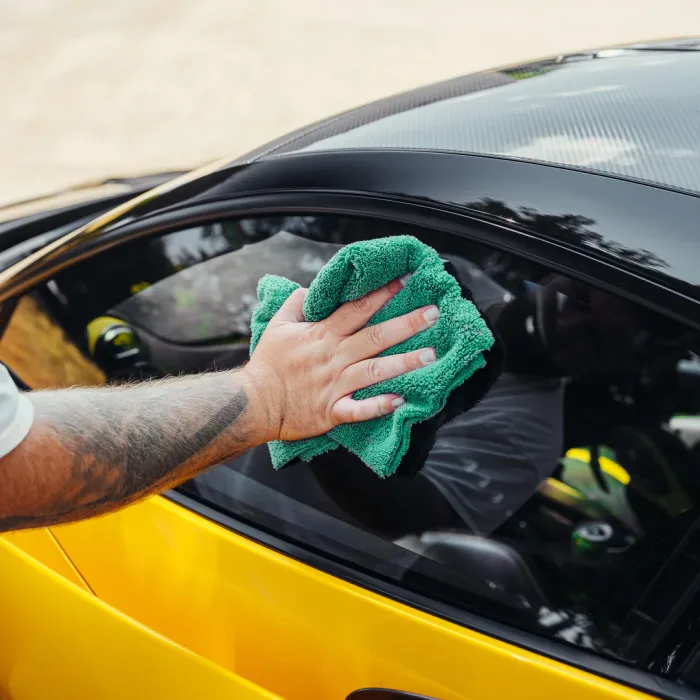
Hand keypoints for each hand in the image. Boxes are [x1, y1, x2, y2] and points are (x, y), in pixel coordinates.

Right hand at [244, 277, 438, 441]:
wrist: (254, 403)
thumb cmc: (268, 364)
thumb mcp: (277, 325)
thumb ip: (296, 304)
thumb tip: (311, 289)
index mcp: (322, 335)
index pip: (356, 309)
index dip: (381, 294)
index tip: (405, 280)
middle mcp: (333, 357)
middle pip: (374, 337)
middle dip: (406, 324)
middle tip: (433, 313)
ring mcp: (334, 385)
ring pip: (374, 371)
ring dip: (403, 363)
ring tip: (430, 355)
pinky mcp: (332, 411)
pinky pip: (358, 410)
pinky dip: (377, 406)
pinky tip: (399, 401)